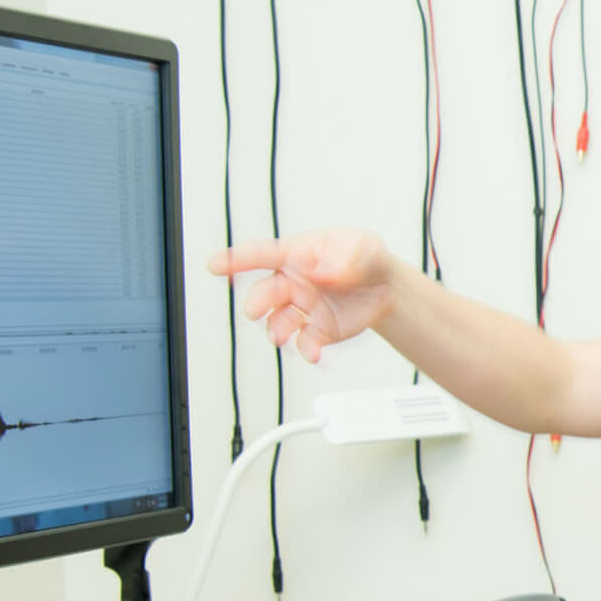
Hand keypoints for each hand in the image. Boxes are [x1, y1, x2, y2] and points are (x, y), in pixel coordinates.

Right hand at [211, 229, 403, 363]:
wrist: (385, 287)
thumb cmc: (364, 258)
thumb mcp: (362, 247)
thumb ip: (343, 258)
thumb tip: (322, 272)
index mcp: (297, 255)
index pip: (262, 255)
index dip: (236, 259)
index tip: (215, 265)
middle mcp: (292, 283)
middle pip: (264, 292)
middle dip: (256, 302)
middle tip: (255, 310)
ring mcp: (302, 308)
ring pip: (277, 322)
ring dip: (275, 331)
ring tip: (280, 337)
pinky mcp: (316, 330)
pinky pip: (304, 342)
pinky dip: (306, 350)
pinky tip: (313, 353)